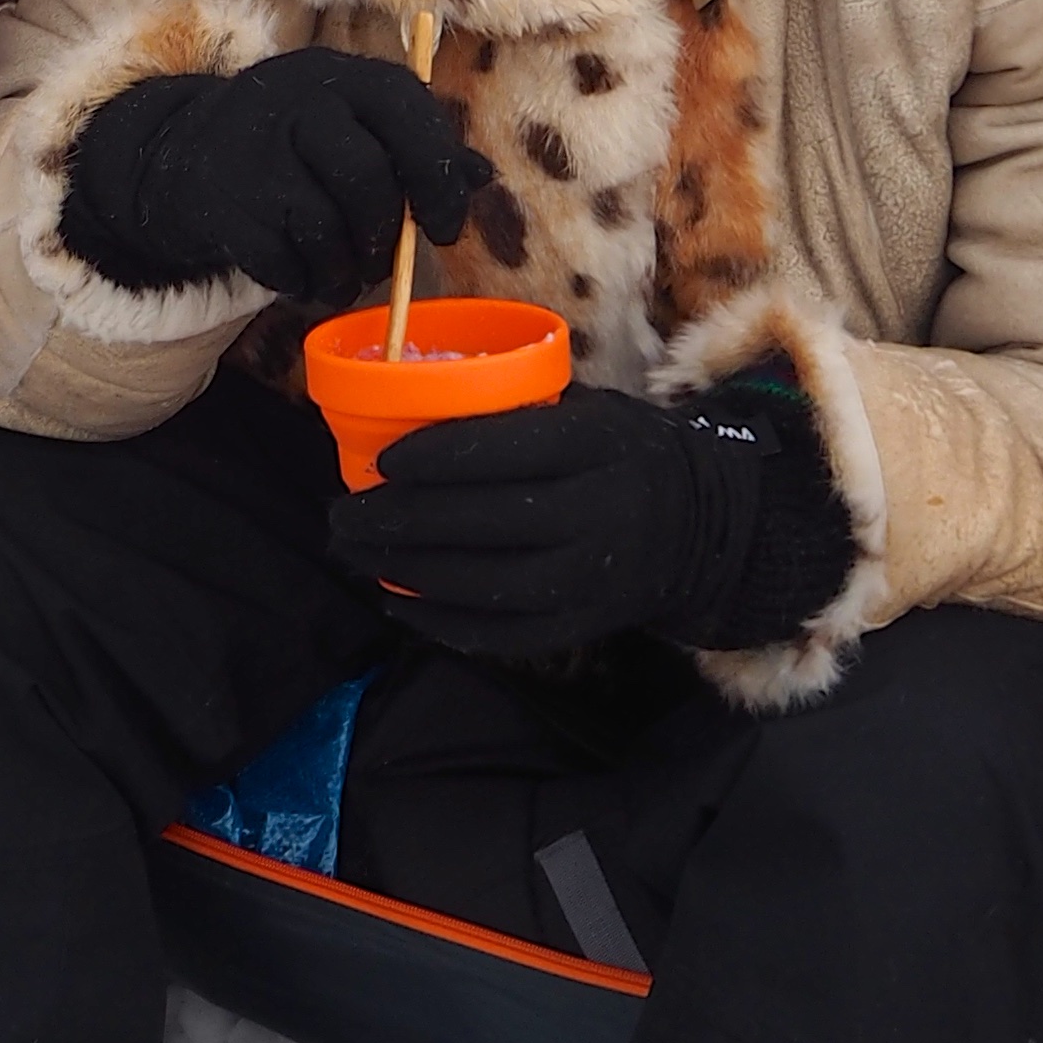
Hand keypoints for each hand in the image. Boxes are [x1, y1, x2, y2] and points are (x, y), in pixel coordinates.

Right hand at [61, 52, 493, 307]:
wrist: (191, 152)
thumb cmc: (301, 142)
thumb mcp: (357, 123)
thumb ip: (418, 146)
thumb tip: (481, 177)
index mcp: (348, 76)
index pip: (409, 113)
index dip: (436, 177)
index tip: (443, 228)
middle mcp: (301, 102)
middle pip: (366, 179)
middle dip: (384, 236)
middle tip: (385, 260)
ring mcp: (259, 152)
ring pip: (325, 229)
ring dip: (345, 270)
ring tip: (345, 273)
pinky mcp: (227, 203)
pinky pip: (283, 262)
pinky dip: (302, 282)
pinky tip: (301, 272)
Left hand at [322, 376, 854, 659]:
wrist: (700, 528)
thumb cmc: (620, 453)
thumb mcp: (589, 409)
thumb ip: (518, 413)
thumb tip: (413, 414)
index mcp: (596, 446)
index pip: (504, 450)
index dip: (434, 457)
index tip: (381, 460)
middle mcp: (597, 514)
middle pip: (481, 521)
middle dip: (399, 521)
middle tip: (342, 516)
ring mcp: (590, 580)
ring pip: (484, 583)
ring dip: (406, 572)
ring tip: (356, 554)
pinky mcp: (582, 626)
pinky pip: (501, 633)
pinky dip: (442, 622)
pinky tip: (398, 601)